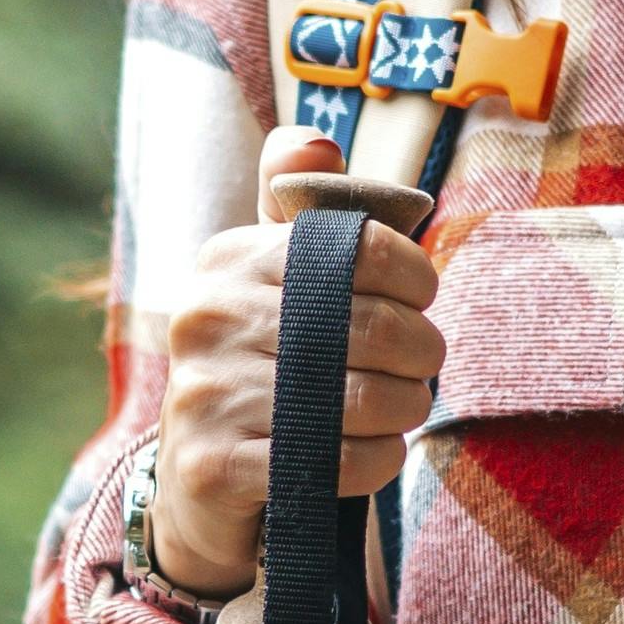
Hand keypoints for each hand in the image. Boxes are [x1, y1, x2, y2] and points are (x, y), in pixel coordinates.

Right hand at [142, 128, 447, 599]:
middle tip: (424, 368)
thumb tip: (314, 143)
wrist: (199, 480)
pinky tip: (371, 453)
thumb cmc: (264, 363)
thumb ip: (295, 204)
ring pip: (362, 398)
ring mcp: (205, 393)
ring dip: (405, 409)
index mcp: (228, 259)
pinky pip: (338, 459)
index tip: (421, 298)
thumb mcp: (271, 277)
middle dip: (420, 352)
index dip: (412, 275)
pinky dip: (375, 461)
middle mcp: (206, 317)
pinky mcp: (215, 465)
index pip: (356, 247)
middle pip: (370, 325)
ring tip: (402, 409)